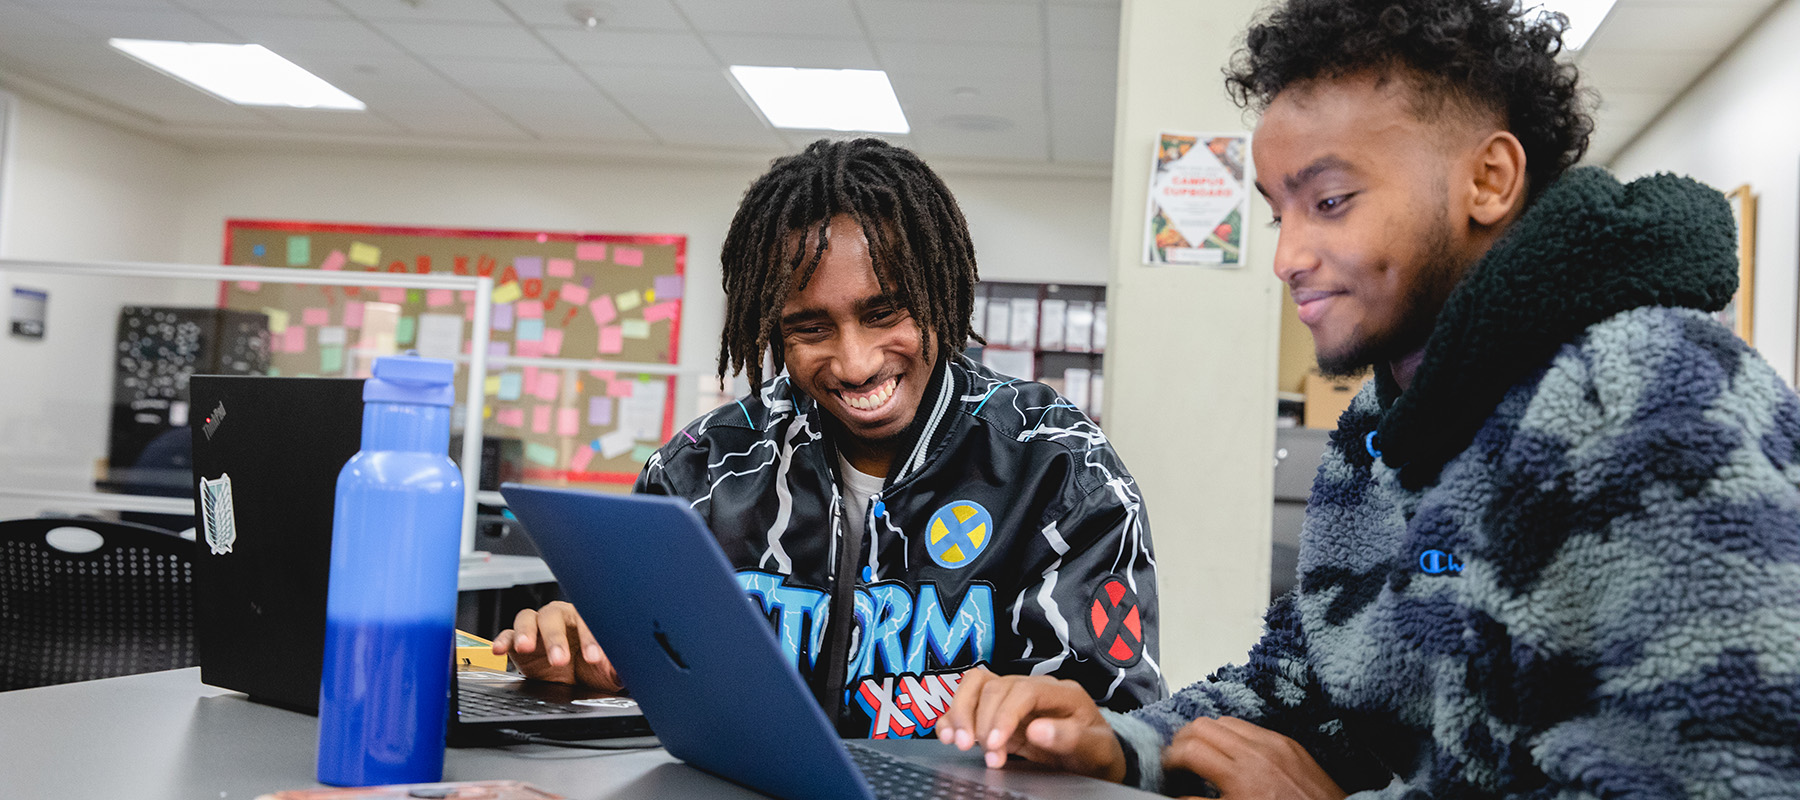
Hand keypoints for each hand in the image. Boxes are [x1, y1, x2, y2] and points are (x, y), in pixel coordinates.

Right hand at [491, 601, 622, 691]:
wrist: (574, 683)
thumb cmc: (593, 669)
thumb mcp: (608, 672)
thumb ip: (615, 667)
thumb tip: (621, 668)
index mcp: (585, 621)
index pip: (588, 622)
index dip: (590, 638)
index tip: (593, 658)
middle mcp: (560, 619)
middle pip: (554, 617)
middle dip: (556, 638)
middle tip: (559, 660)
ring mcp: (537, 629)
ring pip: (528, 618)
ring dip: (526, 632)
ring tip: (526, 647)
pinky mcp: (518, 642)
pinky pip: (507, 635)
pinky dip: (503, 640)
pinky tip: (500, 650)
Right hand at [935, 667, 1126, 781]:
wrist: (1093, 758)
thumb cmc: (1095, 751)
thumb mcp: (1094, 748)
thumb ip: (1069, 737)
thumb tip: (1037, 730)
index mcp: (1062, 692)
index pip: (1025, 691)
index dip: (1005, 715)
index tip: (994, 744)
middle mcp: (1034, 687)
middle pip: (996, 687)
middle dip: (982, 721)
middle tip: (986, 755)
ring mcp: (1014, 696)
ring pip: (976, 685)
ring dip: (961, 713)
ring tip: (959, 742)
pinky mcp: (999, 709)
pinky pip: (969, 699)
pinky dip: (953, 716)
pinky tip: (948, 735)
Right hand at [1162, 717, 1345, 799]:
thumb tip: (1177, 796)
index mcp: (1240, 776)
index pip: (1190, 749)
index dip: (1170, 757)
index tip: (1166, 767)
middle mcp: (1256, 752)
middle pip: (1202, 726)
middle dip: (1183, 740)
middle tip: (1179, 758)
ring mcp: (1274, 743)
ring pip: (1225, 721)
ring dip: (1208, 734)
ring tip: (1204, 755)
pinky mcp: (1289, 743)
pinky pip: (1252, 727)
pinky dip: (1234, 736)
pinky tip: (1233, 754)